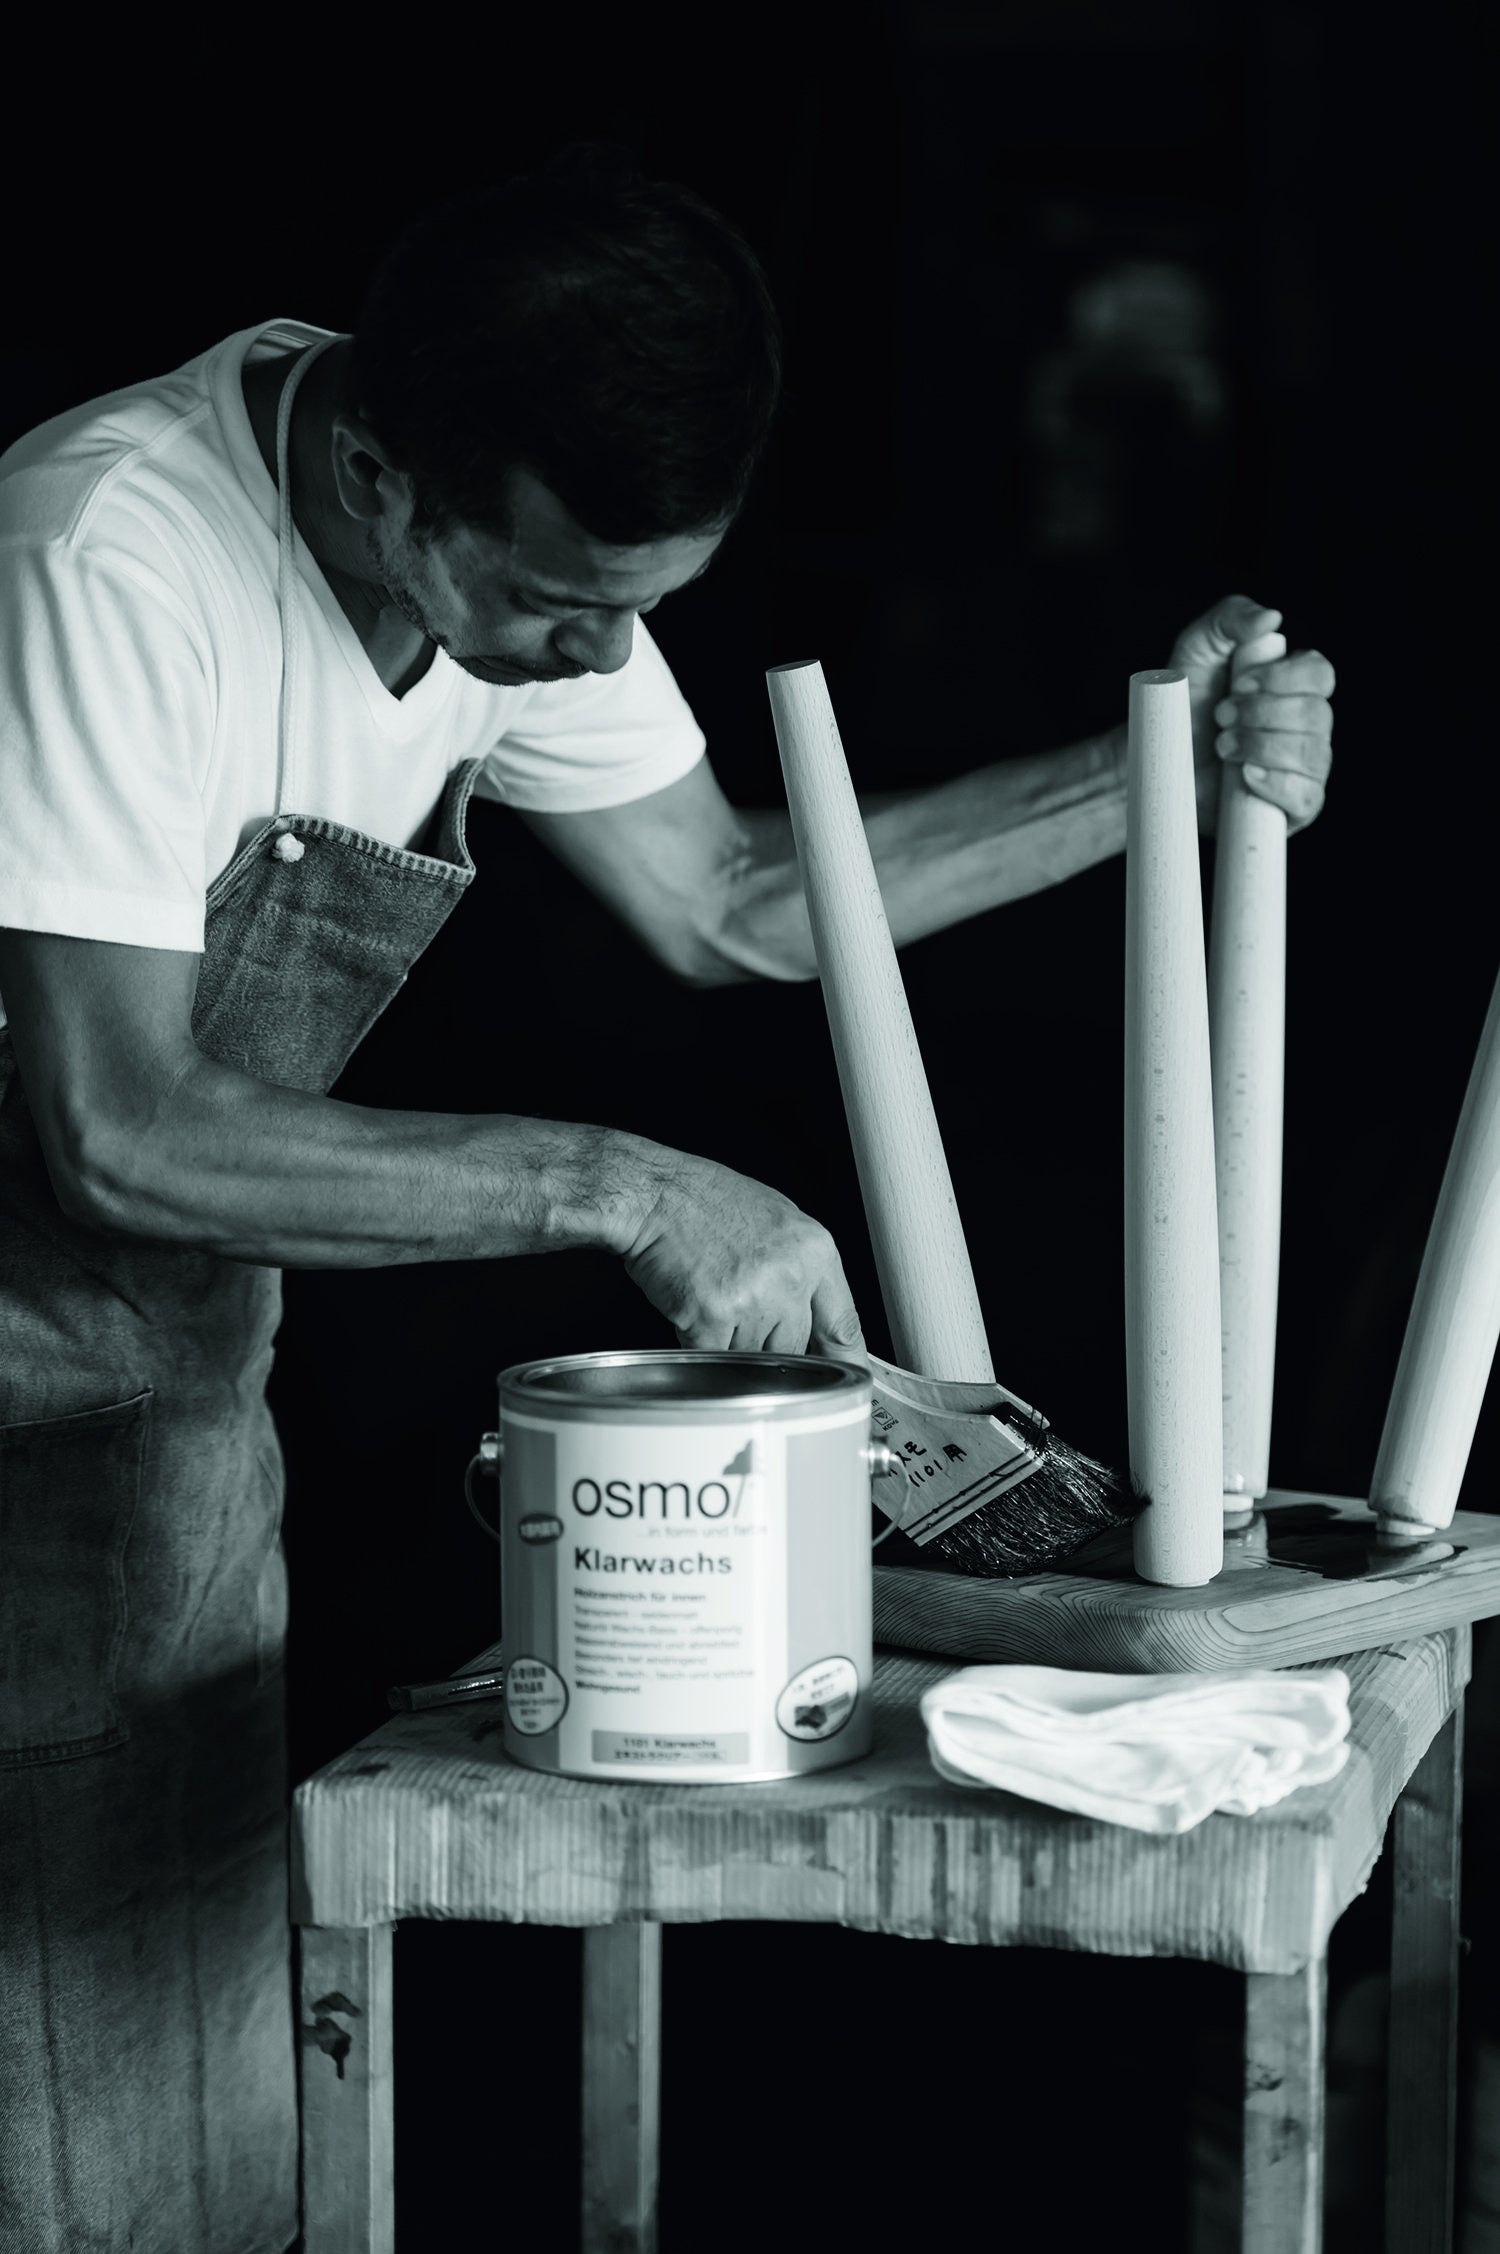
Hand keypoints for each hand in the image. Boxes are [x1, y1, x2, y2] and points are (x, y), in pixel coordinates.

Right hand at [619, 1150, 865, 1356]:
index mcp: (814, 1250)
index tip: (850, 1380)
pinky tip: (691, 1302)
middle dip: (766, 1340)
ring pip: (752, 1356)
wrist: (652, 1194)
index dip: (846, 1357)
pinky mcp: (713, 1318)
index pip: (843, 1323)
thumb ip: (801, 1269)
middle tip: (739, 1305)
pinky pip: (713, 1355)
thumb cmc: (703, 1201)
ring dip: (729, 1339)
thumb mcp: (775, 1221)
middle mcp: (790, 1276)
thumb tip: (812, 1314)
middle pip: (793, 1347)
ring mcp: (753, 1300)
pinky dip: (697, 1339)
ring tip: (711, 1294)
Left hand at [1169, 592, 1334, 835]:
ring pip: (1312, 754)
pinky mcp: (1294, 806)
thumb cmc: (1181, 703)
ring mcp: (1304, 767)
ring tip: (1222, 746)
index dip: (1283, 679)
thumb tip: (1271, 618)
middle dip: (1262, 715)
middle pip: (1315, 715)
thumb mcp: (1197, 648)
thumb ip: (1231, 618)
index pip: (1319, 674)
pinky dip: (1278, 785)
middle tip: (1220, 718)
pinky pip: (1308, 797)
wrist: (1157, 761)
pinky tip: (1247, 777)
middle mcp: (1307, 724)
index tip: (1238, 685)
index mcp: (1295, 684)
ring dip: (1262, 747)